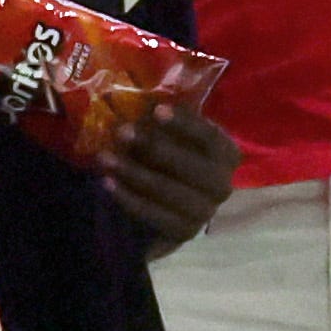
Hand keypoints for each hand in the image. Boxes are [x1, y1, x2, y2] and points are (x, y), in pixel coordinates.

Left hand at [104, 99, 238, 251]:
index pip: (211, 137)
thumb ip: (160, 121)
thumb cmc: (168, 160)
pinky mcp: (184, 231)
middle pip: (195, 168)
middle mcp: (222, 184)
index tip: (157, 110)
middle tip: (123, 131)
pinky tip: (108, 183)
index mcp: (225, 154)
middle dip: (157, 148)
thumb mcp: (168, 136)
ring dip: (135, 174)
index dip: (186, 124)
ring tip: (105, 157)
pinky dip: (130, 199)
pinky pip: (156, 216)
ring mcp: (205, 212)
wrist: (166, 206)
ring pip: (172, 192)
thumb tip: (137, 99)